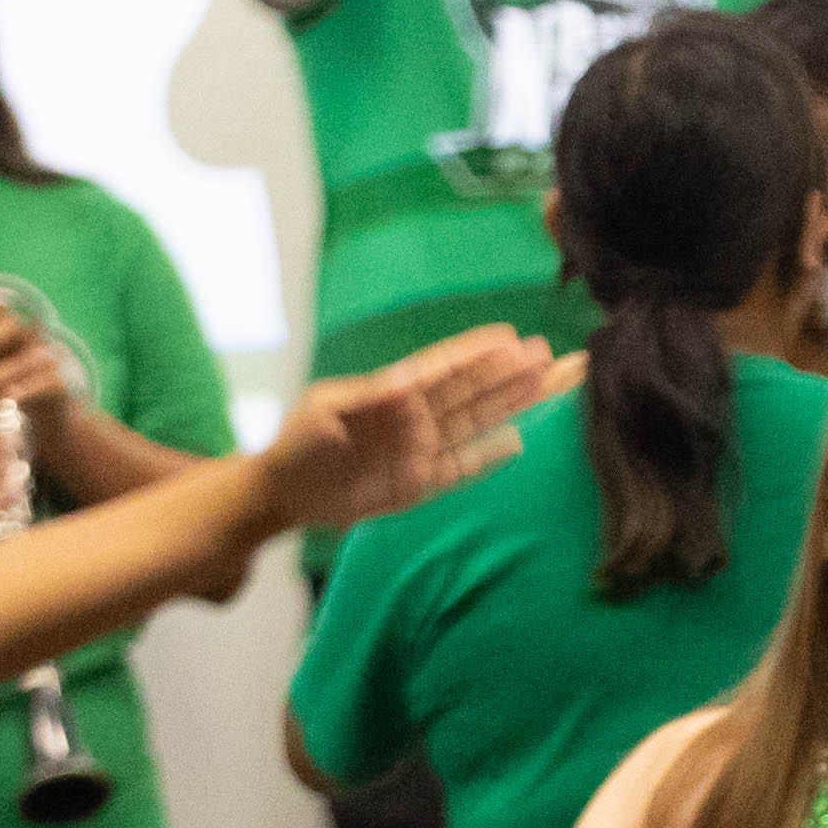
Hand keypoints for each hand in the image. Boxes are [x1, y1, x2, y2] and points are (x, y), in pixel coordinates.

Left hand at [0, 296, 79, 432]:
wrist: (47, 416)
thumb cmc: (6, 385)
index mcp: (8, 326)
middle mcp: (31, 335)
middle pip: (13, 325)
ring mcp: (50, 357)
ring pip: (28, 357)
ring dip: (1, 372)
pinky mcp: (63, 380)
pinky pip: (46, 381)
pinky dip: (25, 389)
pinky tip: (6, 399)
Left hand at [258, 327, 559, 540]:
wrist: (284, 491)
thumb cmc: (297, 441)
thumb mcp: (325, 410)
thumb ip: (365, 397)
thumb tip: (404, 383)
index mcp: (392, 392)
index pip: (442, 368)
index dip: (475, 352)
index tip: (508, 337)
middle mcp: (413, 418)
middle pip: (469, 391)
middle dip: (505, 372)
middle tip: (543, 354)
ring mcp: (419, 450)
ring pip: (474, 423)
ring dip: (507, 404)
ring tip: (541, 384)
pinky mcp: (419, 484)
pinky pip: (462, 469)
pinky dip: (488, 457)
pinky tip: (515, 441)